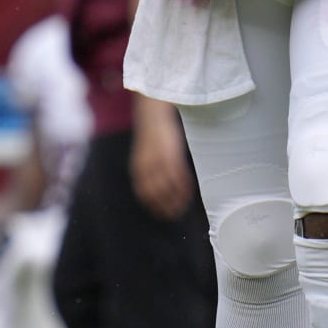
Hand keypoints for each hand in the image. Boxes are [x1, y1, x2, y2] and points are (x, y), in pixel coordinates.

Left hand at [130, 99, 193, 220]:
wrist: (153, 113)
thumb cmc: (151, 136)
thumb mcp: (145, 155)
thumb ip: (148, 170)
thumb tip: (157, 187)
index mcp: (138, 168)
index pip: (145, 194)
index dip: (154, 206)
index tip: (163, 215)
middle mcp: (147, 167)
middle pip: (157, 195)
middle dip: (167, 207)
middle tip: (176, 214)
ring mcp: (160, 161)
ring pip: (170, 188)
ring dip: (178, 200)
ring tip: (184, 206)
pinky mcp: (172, 155)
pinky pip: (179, 176)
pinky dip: (185, 187)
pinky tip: (189, 192)